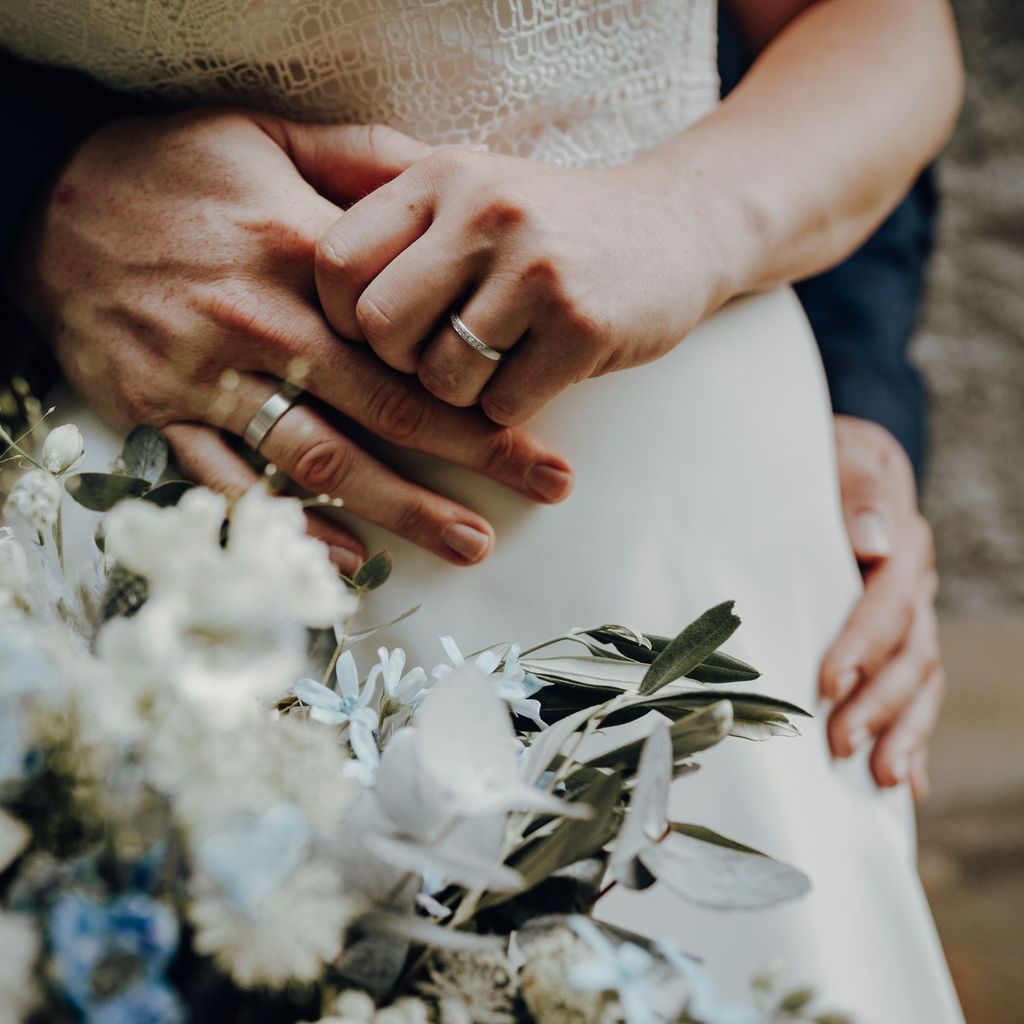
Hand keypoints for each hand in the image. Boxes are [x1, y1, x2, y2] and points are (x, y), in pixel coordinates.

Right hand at [5, 111, 573, 572]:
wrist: (44, 201)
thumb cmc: (168, 170)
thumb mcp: (265, 136)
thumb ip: (363, 158)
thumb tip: (451, 170)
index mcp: (303, 256)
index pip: (417, 337)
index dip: (488, 385)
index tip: (544, 419)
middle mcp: (265, 324)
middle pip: (389, 408)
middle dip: (475, 455)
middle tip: (544, 489)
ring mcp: (211, 377)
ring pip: (321, 456)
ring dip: (400, 508)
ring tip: (469, 542)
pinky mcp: (162, 413)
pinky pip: (230, 482)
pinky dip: (286, 524)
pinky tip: (344, 557)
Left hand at [312, 148, 730, 424]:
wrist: (677, 228)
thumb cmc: (554, 229)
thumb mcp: (475, 194)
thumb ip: (399, 226)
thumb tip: (308, 301)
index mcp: (440, 178)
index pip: (334, 261)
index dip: (336, 318)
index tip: (372, 336)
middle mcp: (483, 212)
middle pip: (378, 329)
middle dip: (398, 366)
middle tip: (436, 358)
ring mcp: (536, 269)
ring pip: (440, 379)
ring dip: (461, 393)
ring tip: (498, 360)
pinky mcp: (582, 326)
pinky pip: (502, 405)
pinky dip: (510, 408)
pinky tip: (539, 372)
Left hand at [820, 415, 943, 798]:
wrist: (840, 462)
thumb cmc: (829, 460)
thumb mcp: (844, 454)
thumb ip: (858, 489)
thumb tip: (874, 542)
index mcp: (903, 544)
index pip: (888, 603)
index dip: (862, 645)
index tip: (828, 682)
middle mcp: (914, 586)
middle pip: (910, 654)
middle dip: (878, 704)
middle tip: (841, 745)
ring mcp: (910, 616)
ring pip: (920, 681)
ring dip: (902, 732)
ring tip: (880, 776)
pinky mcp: (895, 638)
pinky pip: (915, 691)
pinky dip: (913, 736)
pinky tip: (905, 780)